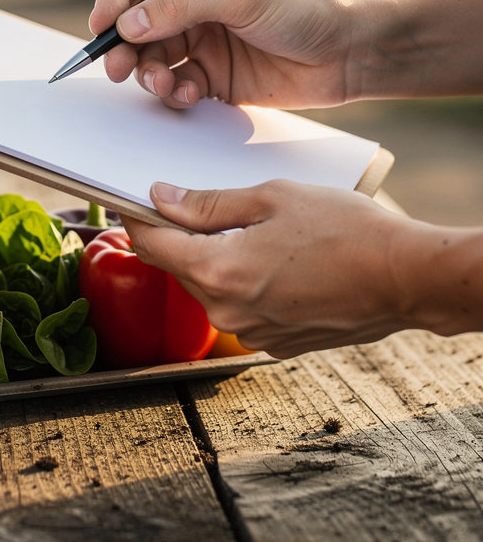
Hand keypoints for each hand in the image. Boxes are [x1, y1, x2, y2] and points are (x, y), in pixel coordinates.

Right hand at [89, 0, 356, 109]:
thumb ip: (182, 7)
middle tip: (117, 67)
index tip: (103, 24)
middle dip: (122, 45)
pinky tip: (190, 95)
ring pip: (149, 57)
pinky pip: (174, 85)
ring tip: (161, 85)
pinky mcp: (211, 74)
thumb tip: (129, 22)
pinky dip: (174, 93)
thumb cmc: (307, 7)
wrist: (351, 52)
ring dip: (146, 74)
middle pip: (134, 19)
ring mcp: (200, 38)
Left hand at [122, 179, 420, 357]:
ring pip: (209, 287)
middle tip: (194, 204)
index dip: (138, 219)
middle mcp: (227, 312)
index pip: (152, 245)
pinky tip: (273, 260)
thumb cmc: (346, 231)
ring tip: (251, 231)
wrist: (407, 278)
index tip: (134, 202)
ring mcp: (252, 333)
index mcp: (218, 272)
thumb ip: (208, 203)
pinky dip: (243, 283)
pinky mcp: (274, 343)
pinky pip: (240, 307)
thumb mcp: (271, 198)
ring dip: (214, 260)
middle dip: (179, 236)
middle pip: (178, 267)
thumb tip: (162, 200)